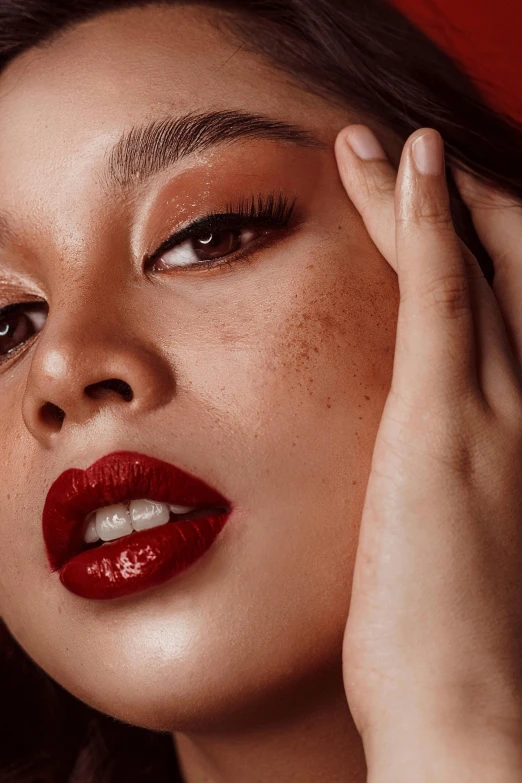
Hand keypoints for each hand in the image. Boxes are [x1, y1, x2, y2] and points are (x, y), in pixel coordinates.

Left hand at [335, 125, 521, 778]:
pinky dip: (427, 226)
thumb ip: (449, 478)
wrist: (472, 714)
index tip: (426, 214)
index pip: (502, 315)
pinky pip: (441, 299)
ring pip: (467, 269)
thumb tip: (418, 460)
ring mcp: (498, 412)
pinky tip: (406, 169)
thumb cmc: (454, 642)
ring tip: (378, 145)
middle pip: (500, 272)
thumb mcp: (459, 538)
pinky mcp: (447, 426)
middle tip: (405, 159)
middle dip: (457, 205)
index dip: (470, 252)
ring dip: (425, 197)